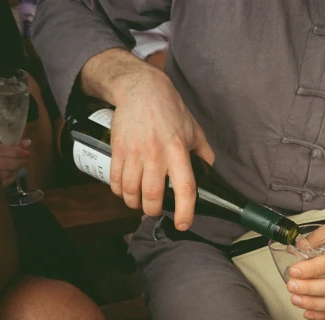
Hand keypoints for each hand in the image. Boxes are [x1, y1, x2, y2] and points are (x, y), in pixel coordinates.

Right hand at [0, 140, 30, 187]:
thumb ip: (11, 146)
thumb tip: (29, 142)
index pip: (9, 152)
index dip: (20, 153)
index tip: (28, 153)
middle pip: (10, 164)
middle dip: (19, 162)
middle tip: (22, 160)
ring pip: (8, 174)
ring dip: (15, 170)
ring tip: (14, 165)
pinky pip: (5, 182)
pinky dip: (11, 178)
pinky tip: (10, 173)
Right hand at [101, 57, 214, 229]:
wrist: (140, 89)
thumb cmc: (170, 110)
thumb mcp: (194, 130)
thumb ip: (204, 153)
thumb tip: (209, 173)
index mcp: (178, 151)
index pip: (185, 188)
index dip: (185, 211)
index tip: (183, 224)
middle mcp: (156, 154)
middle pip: (152, 196)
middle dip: (154, 211)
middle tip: (157, 210)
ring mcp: (134, 152)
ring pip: (130, 192)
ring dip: (135, 204)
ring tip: (140, 203)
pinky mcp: (117, 149)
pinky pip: (115, 181)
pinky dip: (120, 192)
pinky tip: (126, 191)